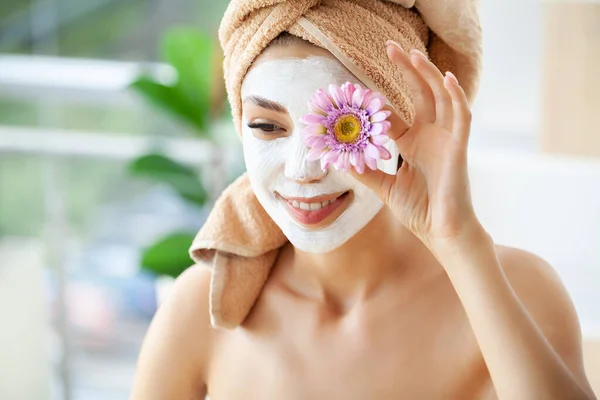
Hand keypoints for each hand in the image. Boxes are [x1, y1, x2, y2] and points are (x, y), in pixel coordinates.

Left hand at [350, 40, 482, 248]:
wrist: (441, 232)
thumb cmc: (419, 210)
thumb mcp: (385, 188)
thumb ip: (366, 171)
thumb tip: (341, 159)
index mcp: (413, 142)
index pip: (394, 112)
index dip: (377, 99)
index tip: (356, 86)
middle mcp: (430, 135)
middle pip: (420, 93)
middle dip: (406, 69)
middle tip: (389, 47)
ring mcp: (446, 139)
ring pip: (441, 97)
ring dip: (428, 74)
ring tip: (412, 54)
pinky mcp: (459, 147)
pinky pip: (461, 116)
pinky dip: (456, 95)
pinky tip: (447, 77)